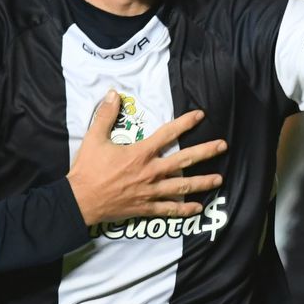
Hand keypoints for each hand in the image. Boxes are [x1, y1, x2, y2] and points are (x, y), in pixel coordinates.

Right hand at [68, 90, 226, 226]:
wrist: (80, 201)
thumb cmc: (87, 170)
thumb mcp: (94, 138)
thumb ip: (105, 116)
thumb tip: (112, 94)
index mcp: (140, 154)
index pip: (167, 134)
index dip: (185, 123)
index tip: (200, 116)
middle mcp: (150, 172)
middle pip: (184, 161)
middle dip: (205, 152)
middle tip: (223, 146)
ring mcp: (150, 192)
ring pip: (182, 187)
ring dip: (202, 182)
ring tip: (219, 179)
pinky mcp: (146, 208)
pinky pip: (169, 210)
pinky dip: (184, 209)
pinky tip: (198, 208)